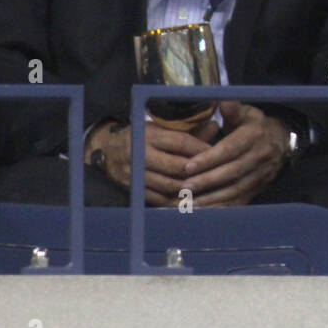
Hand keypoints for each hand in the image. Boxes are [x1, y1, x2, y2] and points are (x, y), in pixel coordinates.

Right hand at [85, 118, 219, 206]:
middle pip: (176, 166)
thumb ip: (189, 131)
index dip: (201, 149)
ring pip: (169, 185)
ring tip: (207, 188)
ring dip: (189, 188)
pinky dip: (175, 201)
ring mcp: (135, 174)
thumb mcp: (162, 128)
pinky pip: (158, 198)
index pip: (181, 142)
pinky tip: (189, 200)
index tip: (218, 153)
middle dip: (198, 171)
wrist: (109, 151)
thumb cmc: (143, 137)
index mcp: (150, 135)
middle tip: (217, 174)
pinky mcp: (133, 189)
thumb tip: (214, 127)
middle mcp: (141, 154)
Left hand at [179, 102, 290, 206]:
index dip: (209, 159)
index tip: (188, 167)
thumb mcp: (247, 112)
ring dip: (211, 198)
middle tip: (184, 187)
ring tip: (189, 202)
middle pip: (231, 172)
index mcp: (255, 135)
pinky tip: (203, 211)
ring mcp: (261, 175)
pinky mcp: (258, 189)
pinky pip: (238, 201)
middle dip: (206, 181)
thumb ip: (232, 108)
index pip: (230, 149)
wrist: (281, 141)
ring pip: (234, 189)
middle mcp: (260, 157)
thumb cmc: (255, 125)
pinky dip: (220, 207)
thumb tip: (222, 102)